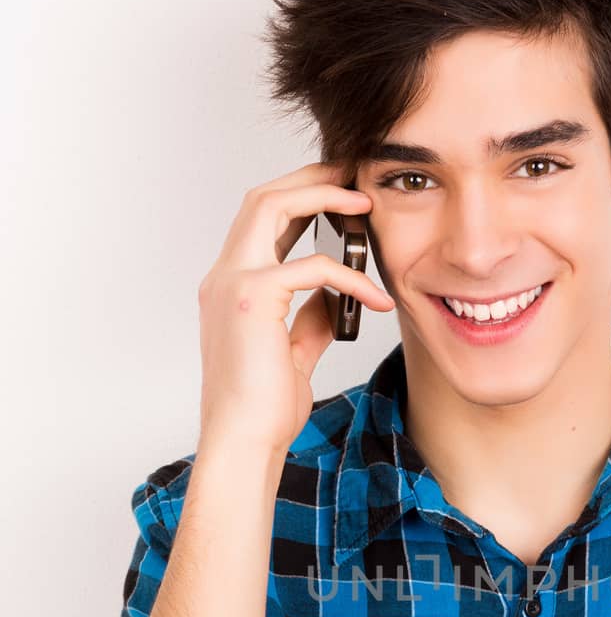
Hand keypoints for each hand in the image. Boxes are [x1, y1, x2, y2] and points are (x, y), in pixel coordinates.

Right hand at [196, 161, 395, 458]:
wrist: (244, 442)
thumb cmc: (263, 408)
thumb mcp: (293, 352)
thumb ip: (310, 318)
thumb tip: (336, 298)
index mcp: (231, 285)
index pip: (262, 220)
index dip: (300, 196)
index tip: (341, 192)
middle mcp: (225, 275)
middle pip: (262, 196)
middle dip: (310, 176)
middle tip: (354, 173)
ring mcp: (234, 282)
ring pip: (272, 205)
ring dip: (321, 195)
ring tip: (365, 203)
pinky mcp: (253, 298)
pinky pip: (312, 267)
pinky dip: (350, 276)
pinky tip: (378, 298)